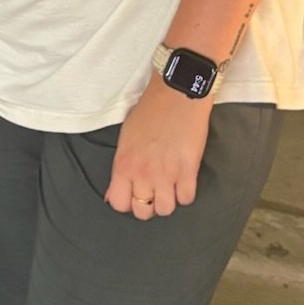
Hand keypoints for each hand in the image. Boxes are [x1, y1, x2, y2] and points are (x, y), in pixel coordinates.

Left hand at [105, 81, 212, 217]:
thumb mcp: (126, 138)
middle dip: (148, 204)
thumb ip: (121, 167)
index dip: (127, 202)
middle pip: (143, 211)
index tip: (134, 195)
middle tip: (154, 191)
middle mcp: (143, 173)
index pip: (119, 204)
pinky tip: (184, 180)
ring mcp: (167, 174)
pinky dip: (186, 193)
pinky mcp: (189, 170)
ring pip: (166, 210)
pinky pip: (187, 199)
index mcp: (124, 164)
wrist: (177, 93)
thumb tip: (114, 193)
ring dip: (169, 200)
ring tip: (171, 186)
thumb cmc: (150, 111)